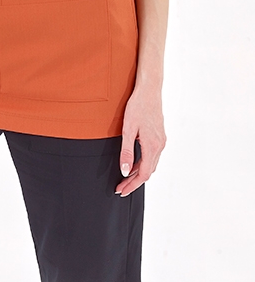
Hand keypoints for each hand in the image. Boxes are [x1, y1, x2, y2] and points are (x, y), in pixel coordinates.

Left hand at [115, 82, 165, 196]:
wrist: (149, 91)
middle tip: (120, 188)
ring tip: (124, 178)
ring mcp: (161, 142)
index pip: (143, 174)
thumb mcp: (128, 129)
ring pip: (150, 164)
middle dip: (134, 181)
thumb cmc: (137, 107)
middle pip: (148, 172)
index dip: (132, 184)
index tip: (121, 191)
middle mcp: (160, 146)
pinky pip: (151, 156)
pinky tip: (133, 162)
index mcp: (152, 147)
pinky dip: (142, 163)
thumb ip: (126, 151)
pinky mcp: (159, 137)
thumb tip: (124, 171)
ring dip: (138, 173)